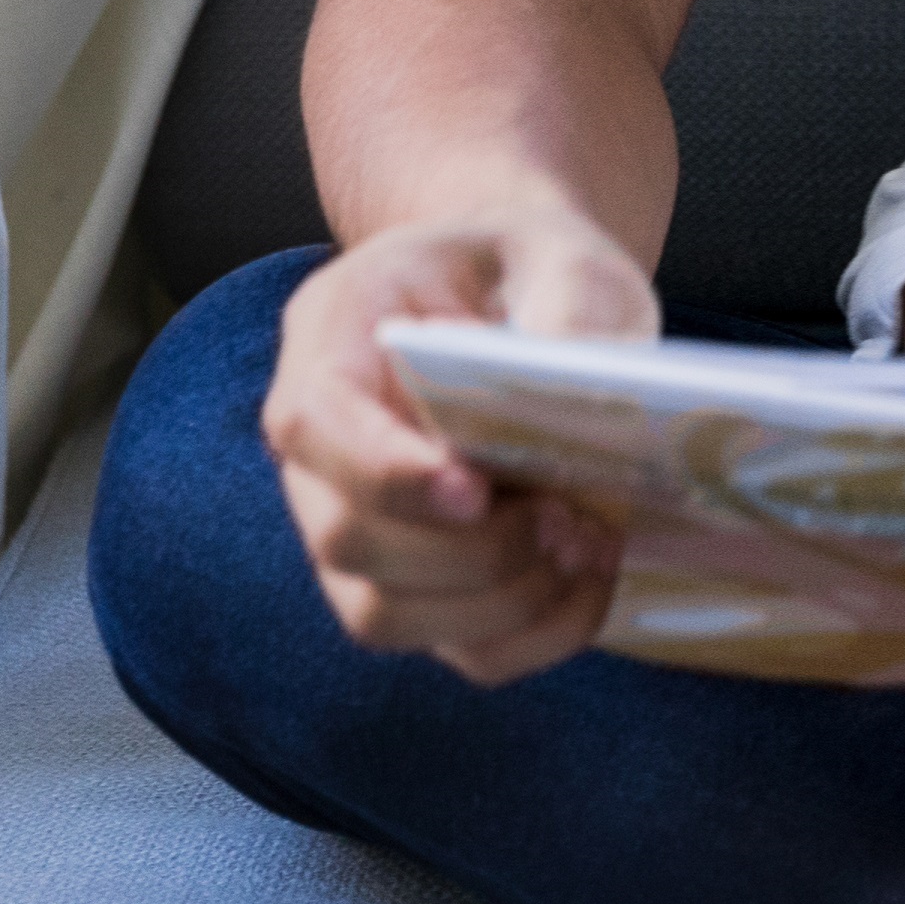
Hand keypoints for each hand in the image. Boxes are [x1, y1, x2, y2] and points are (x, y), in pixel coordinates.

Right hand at [262, 203, 658, 685]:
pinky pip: (455, 650)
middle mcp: (323, 447)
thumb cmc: (533, 265)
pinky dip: (531, 636)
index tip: (475, 489)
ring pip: (382, 615)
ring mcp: (360, 524)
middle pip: (343, 540)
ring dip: (497, 602)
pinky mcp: (420, 584)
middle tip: (565, 516)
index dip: (384, 473)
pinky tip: (592, 582)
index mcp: (333, 336)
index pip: (313, 424)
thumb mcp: (561, 253)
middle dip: (465, 551)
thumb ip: (565, 309)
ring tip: (586, 544)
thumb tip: (572, 400)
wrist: (532, 292)